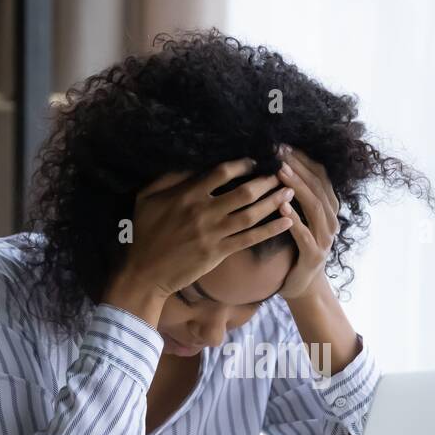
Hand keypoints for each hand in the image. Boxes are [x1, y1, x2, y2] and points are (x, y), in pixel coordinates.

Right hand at [106, 158, 295, 323]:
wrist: (145, 273)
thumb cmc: (144, 234)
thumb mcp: (146, 198)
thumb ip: (168, 179)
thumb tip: (189, 164)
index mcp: (187, 195)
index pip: (221, 173)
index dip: (242, 164)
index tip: (255, 161)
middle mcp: (204, 212)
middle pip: (244, 192)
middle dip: (266, 181)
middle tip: (282, 174)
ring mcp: (213, 234)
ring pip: (251, 214)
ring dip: (273, 202)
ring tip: (290, 192)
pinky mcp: (219, 253)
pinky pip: (250, 239)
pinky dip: (270, 230)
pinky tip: (286, 221)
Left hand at [275, 145, 340, 300]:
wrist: (302, 285)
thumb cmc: (297, 246)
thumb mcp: (300, 217)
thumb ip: (296, 195)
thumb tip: (278, 165)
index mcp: (329, 208)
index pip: (320, 176)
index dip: (304, 159)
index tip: (284, 146)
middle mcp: (331, 221)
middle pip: (318, 187)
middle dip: (299, 168)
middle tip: (280, 153)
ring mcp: (325, 239)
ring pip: (314, 208)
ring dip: (297, 188)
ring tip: (280, 173)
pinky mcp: (314, 255)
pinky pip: (305, 235)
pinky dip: (294, 219)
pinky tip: (281, 207)